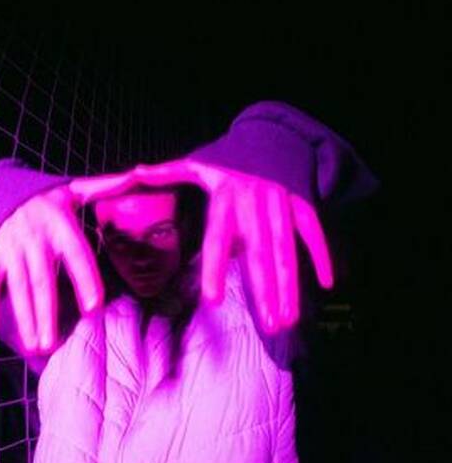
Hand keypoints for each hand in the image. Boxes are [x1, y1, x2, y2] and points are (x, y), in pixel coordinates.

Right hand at [0, 171, 136, 353]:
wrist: (5, 189)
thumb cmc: (50, 199)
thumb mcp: (76, 189)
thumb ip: (107, 187)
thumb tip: (138, 175)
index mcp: (61, 225)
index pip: (76, 257)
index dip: (85, 281)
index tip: (94, 309)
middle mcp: (35, 239)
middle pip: (43, 282)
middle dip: (47, 314)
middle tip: (53, 345)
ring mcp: (12, 248)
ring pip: (19, 288)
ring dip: (25, 318)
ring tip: (35, 345)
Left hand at [70, 159, 332, 332]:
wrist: (268, 136)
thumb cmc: (227, 159)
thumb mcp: (197, 162)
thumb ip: (168, 173)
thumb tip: (135, 172)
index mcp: (225, 199)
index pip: (218, 240)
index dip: (215, 269)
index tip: (214, 301)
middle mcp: (254, 204)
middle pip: (260, 256)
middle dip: (265, 293)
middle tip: (268, 327)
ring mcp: (281, 204)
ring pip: (287, 251)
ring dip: (290, 286)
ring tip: (288, 320)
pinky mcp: (303, 203)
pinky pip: (313, 231)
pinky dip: (322, 254)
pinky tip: (326, 284)